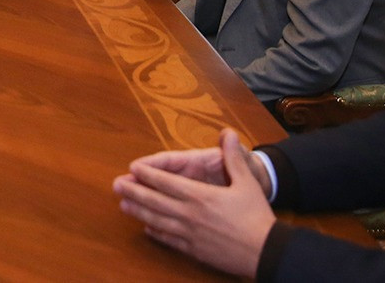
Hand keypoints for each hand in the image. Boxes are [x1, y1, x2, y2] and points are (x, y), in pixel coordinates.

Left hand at [112, 129, 275, 276]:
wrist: (268, 252)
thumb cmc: (257, 216)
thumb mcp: (247, 183)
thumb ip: (233, 157)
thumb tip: (228, 133)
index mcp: (200, 196)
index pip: (166, 183)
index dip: (147, 175)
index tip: (132, 169)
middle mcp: (190, 214)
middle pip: (155, 201)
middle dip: (134, 191)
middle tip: (116, 186)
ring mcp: (190, 234)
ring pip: (157, 221)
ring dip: (139, 212)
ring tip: (123, 206)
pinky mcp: (195, 250)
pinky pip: (170, 240)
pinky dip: (156, 233)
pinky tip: (147, 228)